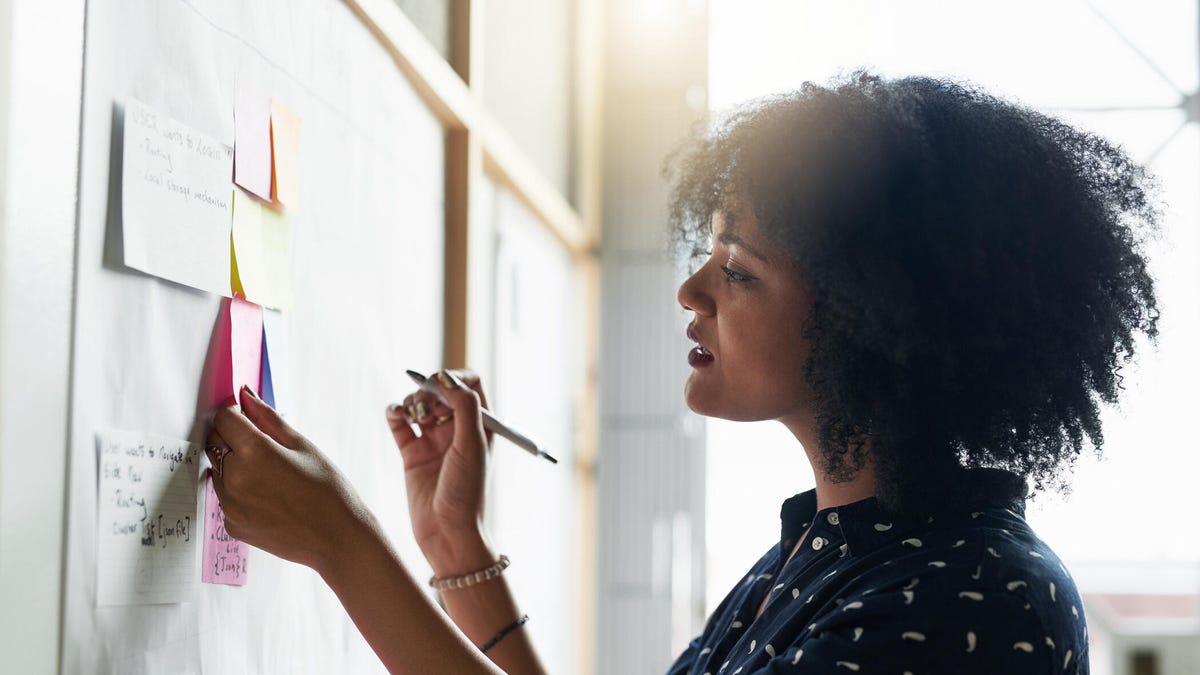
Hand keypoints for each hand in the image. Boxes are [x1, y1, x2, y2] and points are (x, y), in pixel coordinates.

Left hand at [206, 386, 372, 573]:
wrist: (337, 539)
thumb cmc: (328, 490)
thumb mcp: (302, 446)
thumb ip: (268, 418)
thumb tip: (245, 395)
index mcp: (254, 452)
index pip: (224, 418)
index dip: (237, 414)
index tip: (250, 418)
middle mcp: (234, 478)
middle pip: (215, 442)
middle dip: (232, 437)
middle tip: (264, 447)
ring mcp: (230, 505)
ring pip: (218, 470)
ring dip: (234, 465)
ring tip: (270, 475)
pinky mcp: (231, 525)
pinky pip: (225, 497)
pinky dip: (239, 491)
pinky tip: (268, 496)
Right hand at [385, 369, 494, 574]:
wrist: (448, 534)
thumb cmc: (468, 492)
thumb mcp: (472, 445)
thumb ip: (464, 407)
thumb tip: (446, 377)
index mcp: (480, 424)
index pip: (468, 383)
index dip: (452, 378)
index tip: (438, 386)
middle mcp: (457, 429)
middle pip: (440, 390)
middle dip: (428, 390)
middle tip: (424, 406)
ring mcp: (433, 440)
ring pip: (418, 404)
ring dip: (411, 401)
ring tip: (412, 415)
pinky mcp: (411, 454)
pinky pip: (399, 423)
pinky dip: (394, 413)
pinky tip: (396, 415)